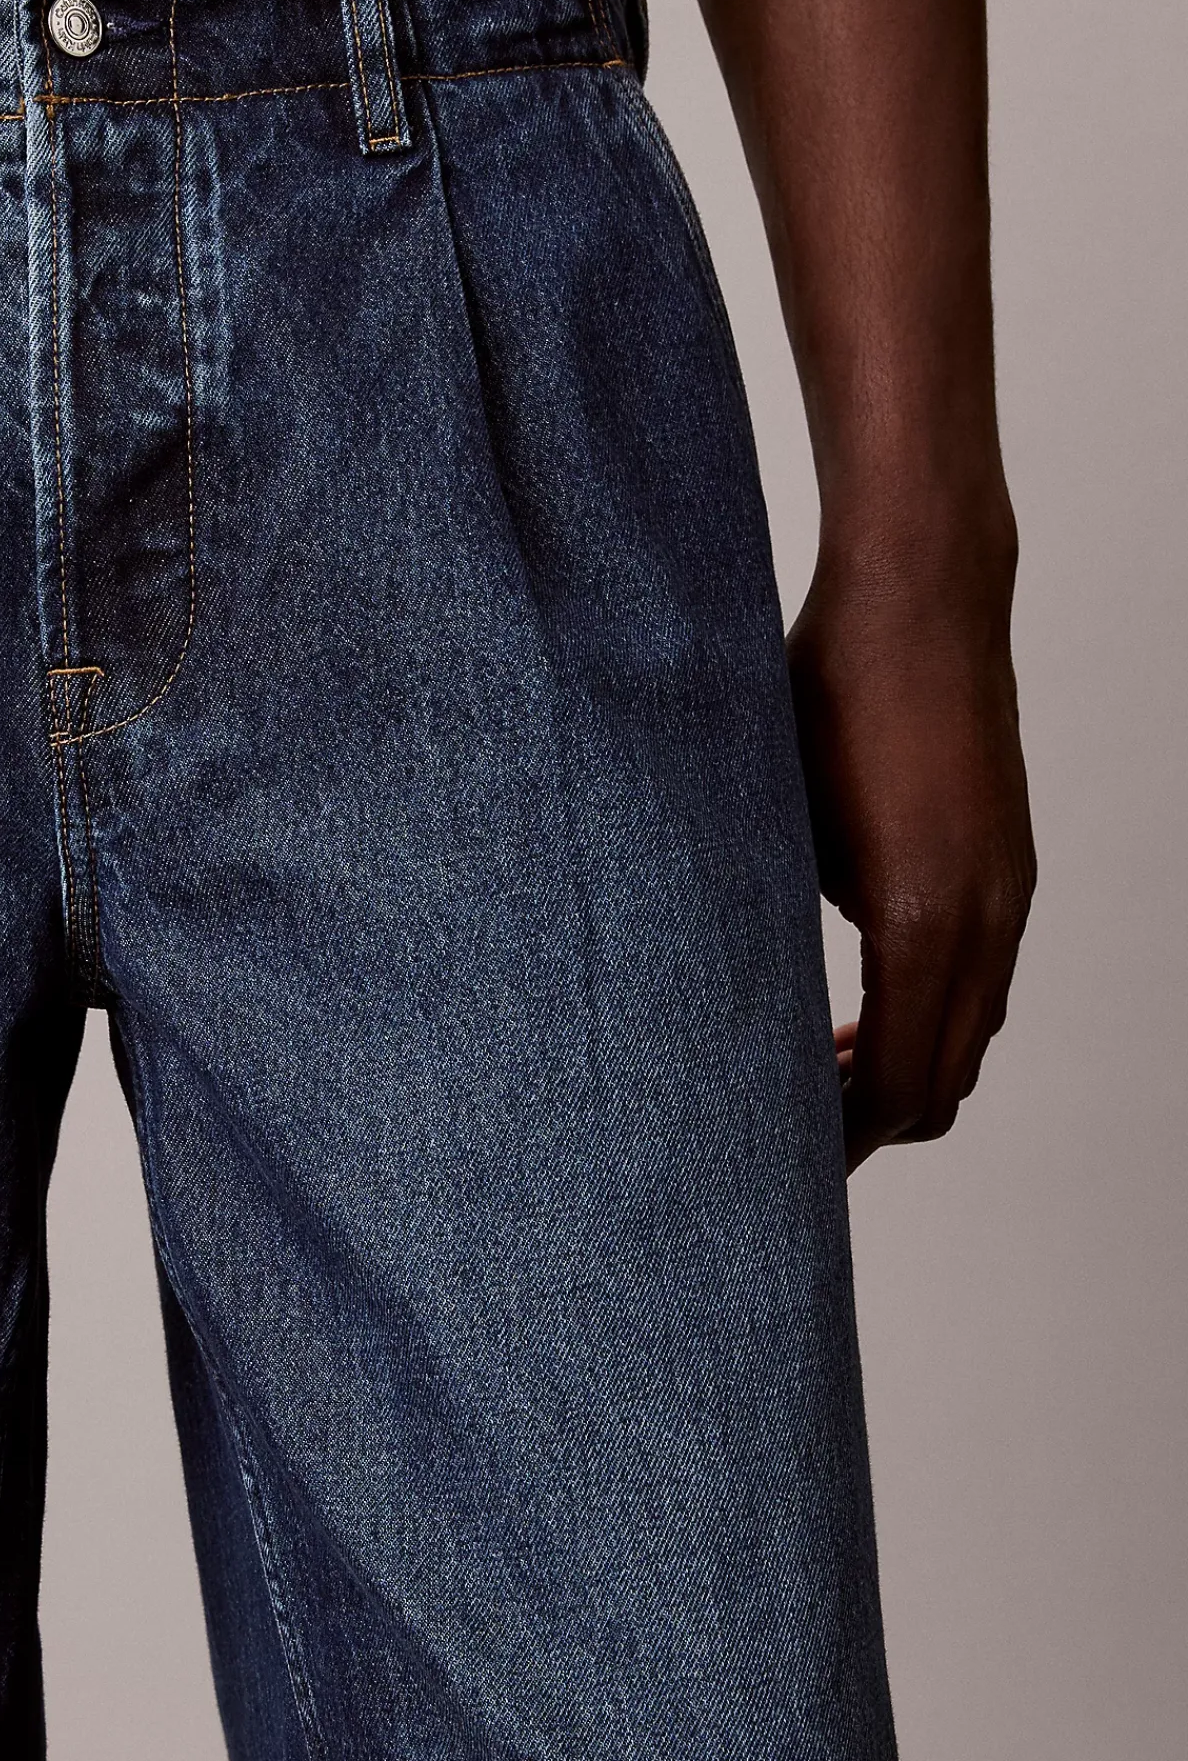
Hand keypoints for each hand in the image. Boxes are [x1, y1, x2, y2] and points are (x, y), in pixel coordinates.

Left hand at [787, 536, 1035, 1172]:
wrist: (921, 600)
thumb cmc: (827, 694)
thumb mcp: (775, 821)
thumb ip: (778, 927)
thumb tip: (750, 1009)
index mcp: (923, 920)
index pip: (900, 1085)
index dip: (843, 1140)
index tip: (785, 1160)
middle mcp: (987, 917)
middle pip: (947, 1080)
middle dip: (874, 1122)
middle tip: (795, 1132)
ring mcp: (1010, 889)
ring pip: (973, 1032)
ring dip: (906, 1067)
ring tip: (824, 1069)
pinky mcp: (1009, 861)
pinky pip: (983, 977)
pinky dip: (931, 1013)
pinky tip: (863, 995)